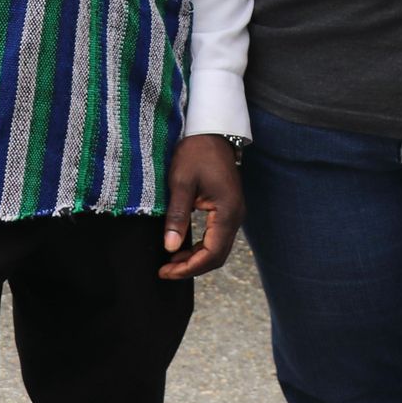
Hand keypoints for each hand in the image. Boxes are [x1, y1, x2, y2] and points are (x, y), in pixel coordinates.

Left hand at [158, 133, 242, 279]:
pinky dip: (201, 246)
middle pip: (217, 256)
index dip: (189, 268)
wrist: (212, 131)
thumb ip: (177, 216)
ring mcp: (234, 213)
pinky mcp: (228, 208)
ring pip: (218, 248)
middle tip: (165, 270)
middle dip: (192, 267)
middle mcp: (236, 216)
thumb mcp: (181, 182)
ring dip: (196, 258)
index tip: (165, 271)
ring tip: (170, 261)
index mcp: (227, 212)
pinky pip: (217, 236)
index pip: (211, 254)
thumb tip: (170, 248)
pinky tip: (182, 246)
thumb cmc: (196, 152)